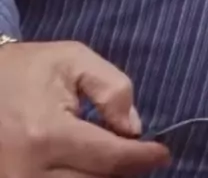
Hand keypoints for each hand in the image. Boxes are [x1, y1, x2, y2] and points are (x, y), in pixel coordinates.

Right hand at [0, 40, 169, 177]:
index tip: (163, 153)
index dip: (141, 158)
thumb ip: (111, 88)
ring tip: (110, 151)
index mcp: (47, 135)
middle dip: (123, 166)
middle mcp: (31, 172)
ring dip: (102, 175)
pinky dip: (80, 177)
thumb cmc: (27, 69)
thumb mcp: (73, 59)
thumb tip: (132, 128)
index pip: (109, 158)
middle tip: (136, 148)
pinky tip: (88, 162)